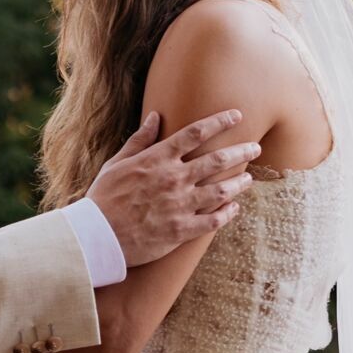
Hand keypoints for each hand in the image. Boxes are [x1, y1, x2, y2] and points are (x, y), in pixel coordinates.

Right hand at [86, 111, 258, 266]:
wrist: (97, 236)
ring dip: (239, 183)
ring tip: (249, 179)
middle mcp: (174, 178)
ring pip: (222, 190)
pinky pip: (214, 220)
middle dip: (241, 151)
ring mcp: (181, 205)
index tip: (237, 115)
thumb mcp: (117, 163)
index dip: (220, 121)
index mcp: (158, 159)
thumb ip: (140, 140)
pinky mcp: (182, 230)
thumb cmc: (103, 197)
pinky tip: (234, 208)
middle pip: (218, 159)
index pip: (196, 133)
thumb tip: (155, 116)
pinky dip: (228, 213)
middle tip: (256, 147)